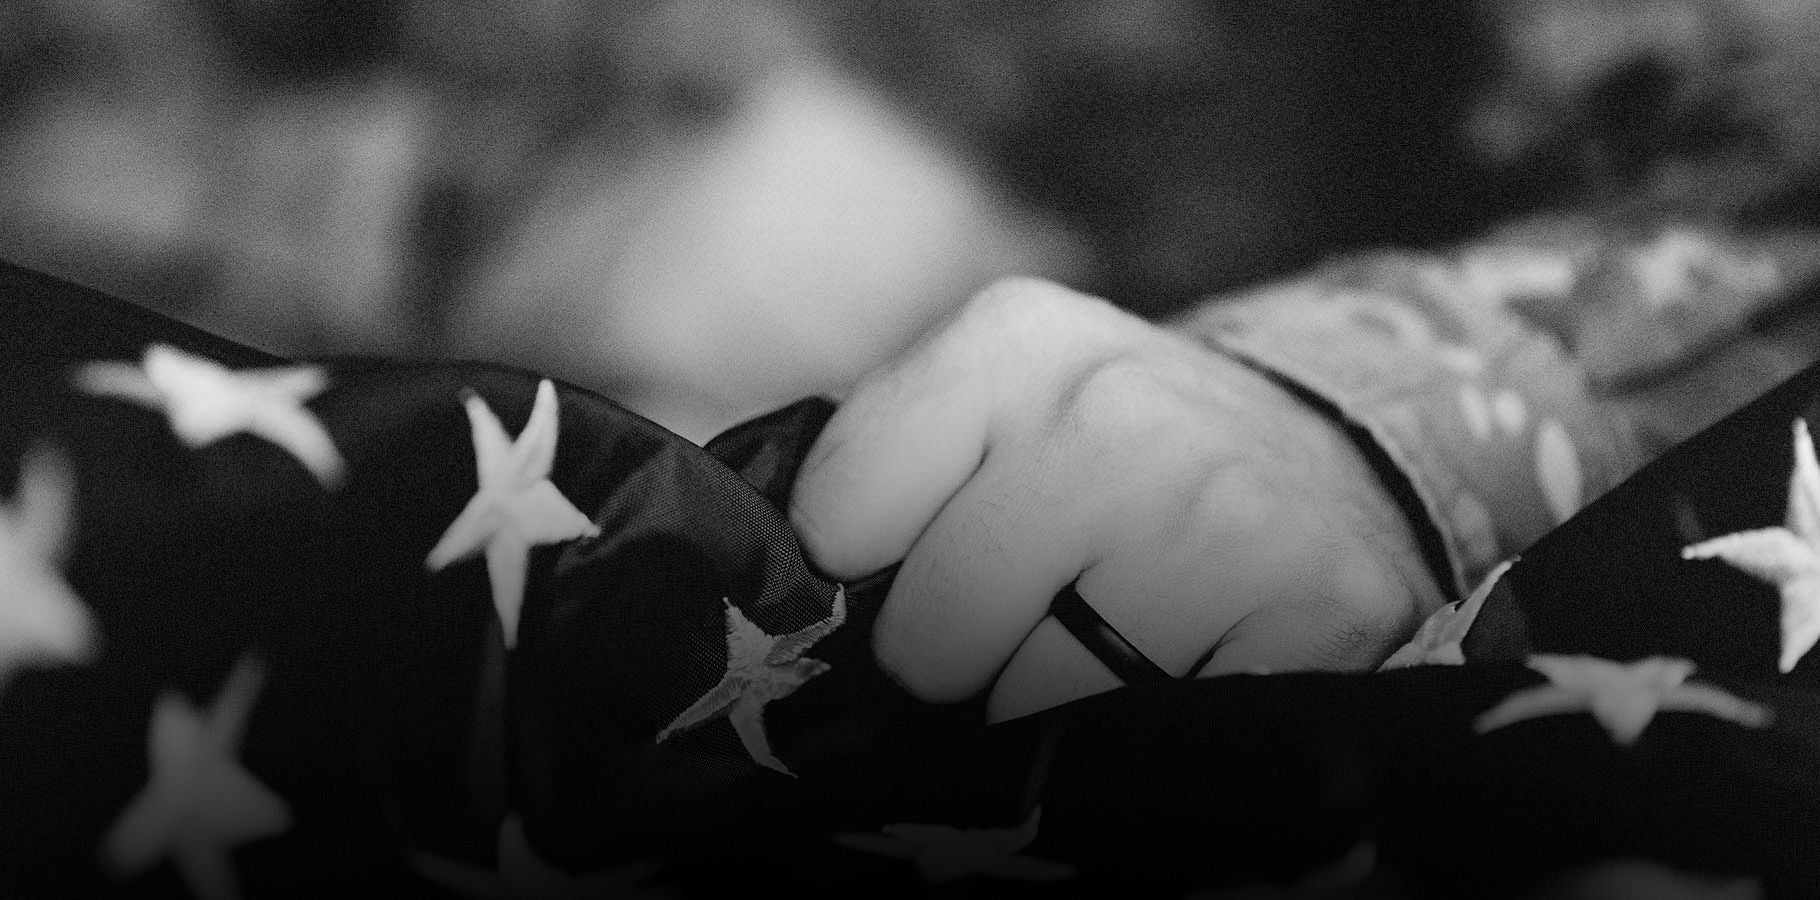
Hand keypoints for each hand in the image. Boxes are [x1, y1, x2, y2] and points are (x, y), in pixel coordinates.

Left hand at [789, 278, 1446, 720]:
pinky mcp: (1319, 606)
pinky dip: (1159, 733)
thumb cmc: (1111, 453)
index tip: (911, 568)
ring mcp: (1222, 513)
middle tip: (1036, 613)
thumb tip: (770, 606)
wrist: (1324, 458)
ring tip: (1122, 631)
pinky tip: (1194, 660)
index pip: (837, 522)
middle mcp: (1115, 412)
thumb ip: (878, 474)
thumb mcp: (990, 403)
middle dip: (964, 657)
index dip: (863, 574)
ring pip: (1037, 710)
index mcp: (1013, 341)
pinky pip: (1157, 746)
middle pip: (930, 643)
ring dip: (1060, 704)